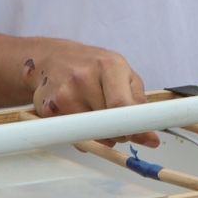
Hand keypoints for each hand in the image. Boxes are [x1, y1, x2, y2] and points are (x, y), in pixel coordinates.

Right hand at [22, 48, 159, 146]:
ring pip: (91, 135)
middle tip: (118, 125)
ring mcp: (63, 93)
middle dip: (119, 133)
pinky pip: (73, 136)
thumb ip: (139, 102)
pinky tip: (78, 115)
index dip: (135, 127)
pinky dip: (81, 135)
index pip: (122, 104)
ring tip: (95, 115)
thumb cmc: (92, 66)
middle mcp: (84, 77)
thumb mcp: (122, 73)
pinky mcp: (48, 109)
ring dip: (100, 136)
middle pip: (108, 124)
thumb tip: (149, 137)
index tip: (146, 139)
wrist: (53, 58)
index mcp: (109, 66)